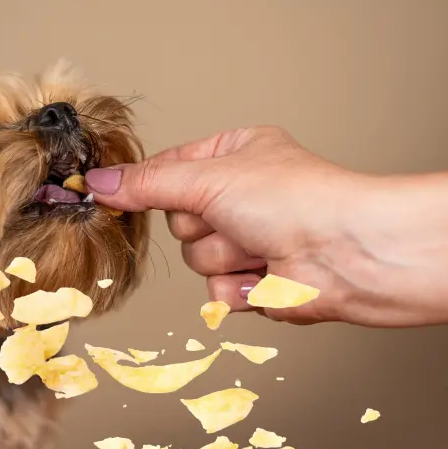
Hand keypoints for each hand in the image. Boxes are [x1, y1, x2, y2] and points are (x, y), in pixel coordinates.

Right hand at [85, 126, 376, 324]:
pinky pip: (219, 293)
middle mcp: (242, 197)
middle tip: (237, 217)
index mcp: (235, 155)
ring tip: (263, 246)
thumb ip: (147, 185)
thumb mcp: (208, 178)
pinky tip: (271, 274)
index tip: (112, 192)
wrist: (349, 255)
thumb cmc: (298, 200)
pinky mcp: (259, 283)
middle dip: (204, 226)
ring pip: (198, 262)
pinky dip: (242, 287)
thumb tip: (99, 182)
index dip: (147, 185)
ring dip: (226, 258)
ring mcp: (251, 241)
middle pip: (179, 222)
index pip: (168, 170)